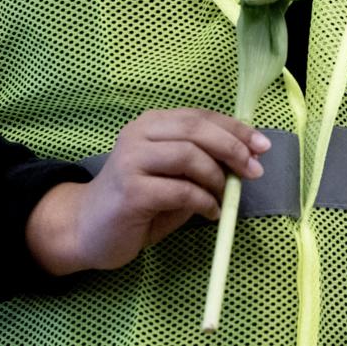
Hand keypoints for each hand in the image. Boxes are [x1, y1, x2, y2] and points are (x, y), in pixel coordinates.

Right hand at [26, 109, 270, 275]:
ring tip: (223, 197)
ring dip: (216, 177)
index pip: (199, 116)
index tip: (261, 145)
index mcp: (150, 124)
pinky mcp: (131, 190)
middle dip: (233, 147)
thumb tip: (243, 162)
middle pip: (196, 129)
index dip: (234, 128)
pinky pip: (180, 190)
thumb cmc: (135, 203)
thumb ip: (199, 164)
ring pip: (189, 155)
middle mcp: (139, 134)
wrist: (86, 229)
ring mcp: (131, 160)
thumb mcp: (171, 176)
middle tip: (253, 170)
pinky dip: (203, 201)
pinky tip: (210, 212)